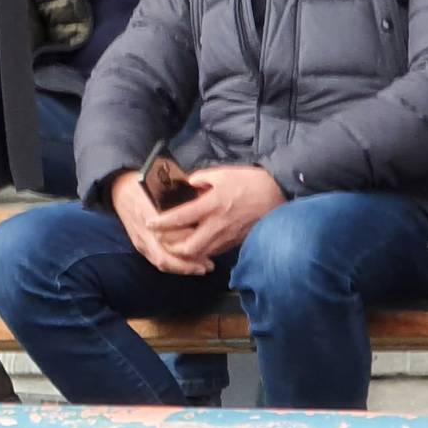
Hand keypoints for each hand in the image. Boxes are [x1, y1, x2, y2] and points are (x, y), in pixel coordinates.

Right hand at [109, 169, 211, 275]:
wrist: (120, 189)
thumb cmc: (144, 184)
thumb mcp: (162, 185)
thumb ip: (182, 196)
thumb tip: (206, 202)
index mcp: (149, 212)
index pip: (168, 234)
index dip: (188, 242)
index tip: (207, 243)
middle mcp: (143, 231)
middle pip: (165, 256)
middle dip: (187, 264)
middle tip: (208, 265)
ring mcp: (140, 240)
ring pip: (161, 262)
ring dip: (182, 268)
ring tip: (201, 268)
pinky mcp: (139, 245)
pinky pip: (156, 261)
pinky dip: (173, 266)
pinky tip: (187, 265)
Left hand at [149, 166, 286, 261]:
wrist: (278, 194)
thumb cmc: (249, 181)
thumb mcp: (222, 173)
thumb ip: (200, 179)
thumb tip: (186, 185)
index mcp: (212, 204)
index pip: (181, 218)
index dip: (162, 223)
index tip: (149, 224)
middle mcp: (218, 224)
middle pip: (189, 247)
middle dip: (172, 247)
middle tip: (163, 240)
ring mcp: (228, 236)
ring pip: (201, 254)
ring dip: (186, 253)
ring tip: (176, 244)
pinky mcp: (236, 242)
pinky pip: (214, 252)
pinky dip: (202, 251)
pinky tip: (196, 244)